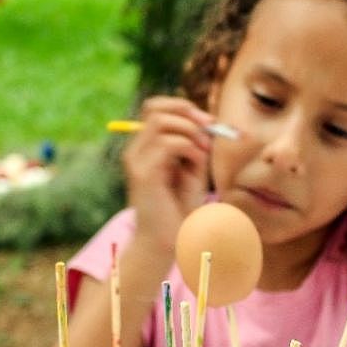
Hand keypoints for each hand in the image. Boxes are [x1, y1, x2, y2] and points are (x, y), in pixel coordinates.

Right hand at [121, 96, 214, 250]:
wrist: (167, 240)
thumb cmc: (180, 208)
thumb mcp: (193, 169)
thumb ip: (195, 145)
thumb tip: (207, 122)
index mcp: (145, 147)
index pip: (155, 107)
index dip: (182, 106)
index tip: (208, 122)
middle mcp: (136, 150)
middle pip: (155, 108)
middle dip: (187, 113)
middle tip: (210, 129)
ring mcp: (136, 161)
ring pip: (161, 122)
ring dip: (190, 131)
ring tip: (203, 151)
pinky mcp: (144, 174)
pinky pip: (168, 144)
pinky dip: (189, 147)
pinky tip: (197, 162)